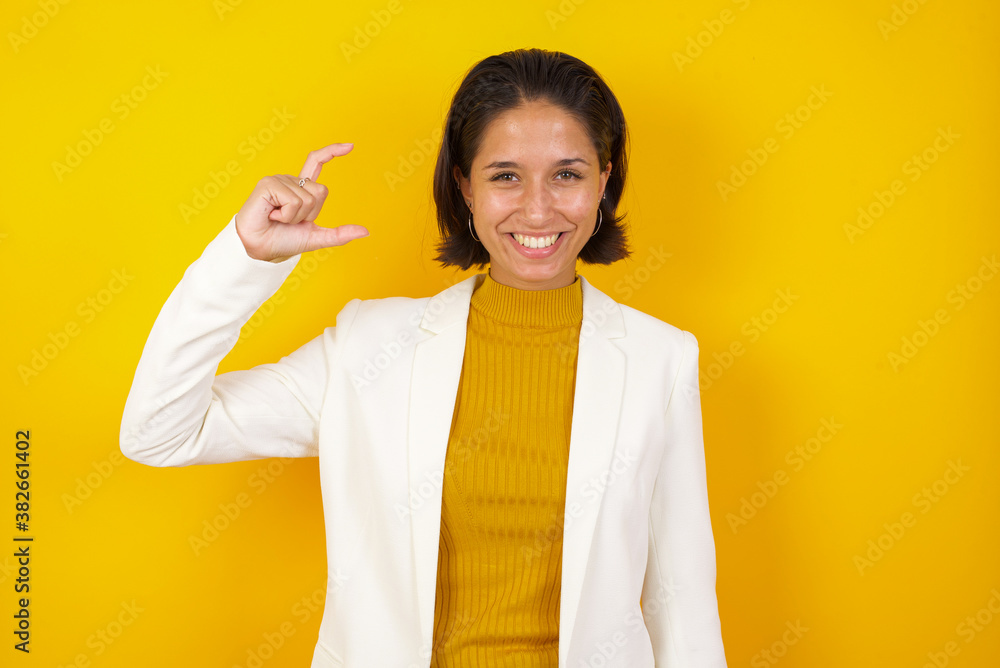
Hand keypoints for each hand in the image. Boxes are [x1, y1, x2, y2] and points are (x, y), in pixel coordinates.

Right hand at [235, 143, 369, 261]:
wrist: (261, 250)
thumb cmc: (284, 240)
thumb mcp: (316, 237)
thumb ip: (340, 234)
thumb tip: (365, 231)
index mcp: (301, 188)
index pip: (317, 162)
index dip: (332, 152)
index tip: (351, 146)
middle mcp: (290, 180)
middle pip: (321, 191)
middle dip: (310, 213)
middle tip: (289, 220)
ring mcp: (278, 180)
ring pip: (308, 198)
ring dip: (295, 216)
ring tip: (278, 218)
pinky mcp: (268, 184)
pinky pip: (293, 200)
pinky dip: (286, 215)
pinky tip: (272, 215)